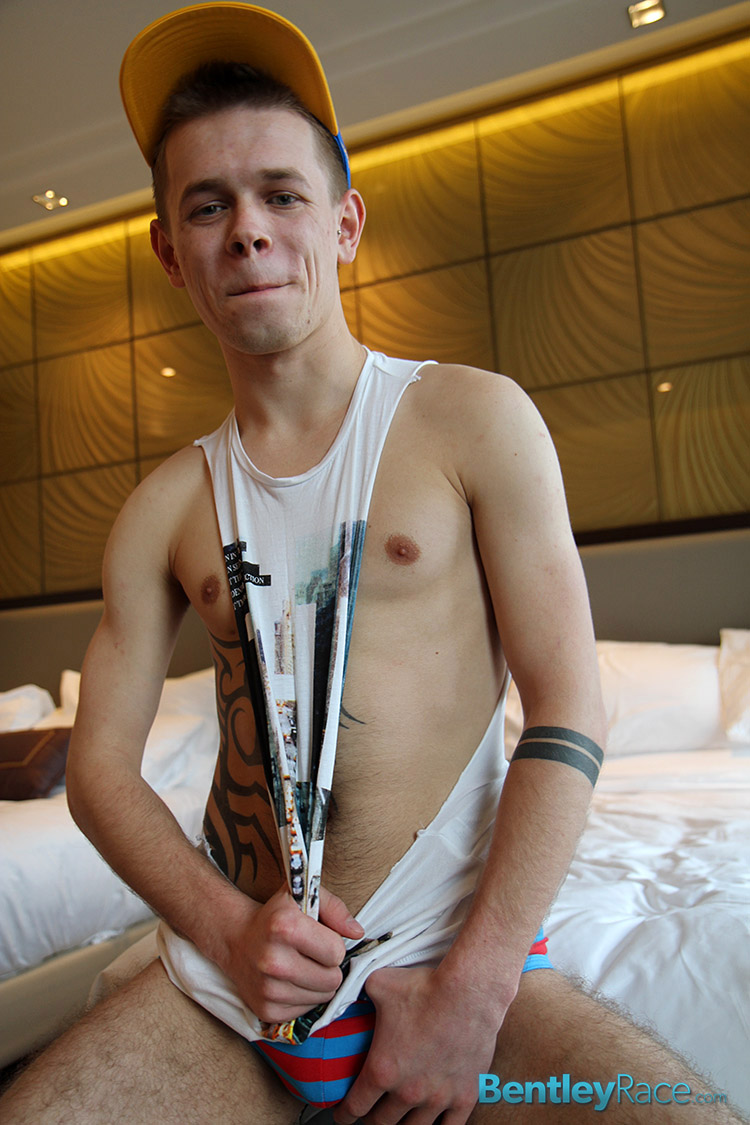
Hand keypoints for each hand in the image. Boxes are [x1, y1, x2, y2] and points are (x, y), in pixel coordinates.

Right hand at [222, 884, 363, 1023]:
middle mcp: (273, 960)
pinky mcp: (266, 1010)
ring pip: (322, 998)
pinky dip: (304, 997)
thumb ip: (335, 908)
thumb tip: (357, 933)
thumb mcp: (304, 897)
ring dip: (318, 983)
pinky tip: (290, 980)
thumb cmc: (276, 916)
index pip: (336, 952)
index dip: (332, 944)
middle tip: (312, 954)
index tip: (319, 937)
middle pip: (332, 979)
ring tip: (301, 966)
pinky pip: (306, 1011)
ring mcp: (268, 989)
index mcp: (284, 927)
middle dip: (328, 967)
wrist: (237, 938)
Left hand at [334, 966, 504, 1124]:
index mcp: (383, 1070)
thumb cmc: (426, 988)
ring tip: (398, 1119)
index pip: (355, 1106)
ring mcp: (438, 1098)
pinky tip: (432, 1124)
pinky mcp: (464, 1096)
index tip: (343, 1115)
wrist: (469, 992)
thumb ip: (360, 992)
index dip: (344, 1114)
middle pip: (382, 1122)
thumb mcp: (379, 984)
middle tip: (370, 1113)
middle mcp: (408, 1091)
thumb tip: (349, 988)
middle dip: (372, 1120)